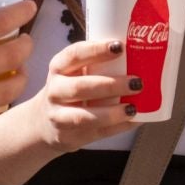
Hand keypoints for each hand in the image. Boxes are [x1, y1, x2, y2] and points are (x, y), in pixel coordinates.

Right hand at [0, 38, 142, 184]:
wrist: (43, 122)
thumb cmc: (70, 89)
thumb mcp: (73, 72)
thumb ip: (97, 64)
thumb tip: (141, 56)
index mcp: (58, 68)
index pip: (74, 54)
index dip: (96, 50)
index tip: (119, 46)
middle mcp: (55, 91)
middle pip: (80, 87)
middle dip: (111, 85)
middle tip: (137, 82)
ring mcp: (59, 117)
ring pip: (84, 116)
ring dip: (112, 113)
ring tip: (133, 108)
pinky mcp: (69, 138)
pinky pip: (96, 134)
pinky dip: (117, 128)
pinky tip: (134, 121)